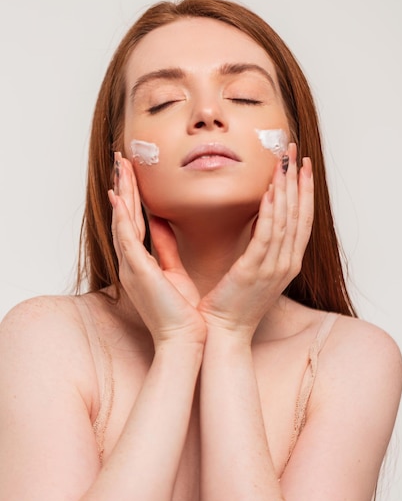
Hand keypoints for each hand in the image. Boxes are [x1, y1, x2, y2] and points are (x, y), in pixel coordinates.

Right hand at [108, 154, 205, 347]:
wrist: (184, 340)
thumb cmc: (181, 311)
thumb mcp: (173, 271)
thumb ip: (165, 246)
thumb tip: (161, 222)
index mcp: (140, 262)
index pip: (133, 221)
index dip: (131, 195)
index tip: (131, 172)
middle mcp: (131, 262)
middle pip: (124, 217)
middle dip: (122, 187)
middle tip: (120, 160)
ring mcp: (132, 267)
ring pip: (122, 222)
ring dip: (120, 194)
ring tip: (119, 168)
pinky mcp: (139, 272)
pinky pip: (128, 239)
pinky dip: (122, 218)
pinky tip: (118, 198)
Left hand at [198, 144, 313, 338]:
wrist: (224, 333)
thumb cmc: (233, 304)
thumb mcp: (252, 270)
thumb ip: (257, 244)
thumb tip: (255, 217)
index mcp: (287, 263)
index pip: (302, 220)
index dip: (304, 192)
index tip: (303, 167)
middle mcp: (286, 264)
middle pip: (300, 215)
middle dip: (299, 181)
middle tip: (295, 152)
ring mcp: (274, 268)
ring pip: (286, 220)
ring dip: (287, 188)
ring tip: (284, 162)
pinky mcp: (255, 270)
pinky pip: (266, 235)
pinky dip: (270, 212)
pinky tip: (270, 191)